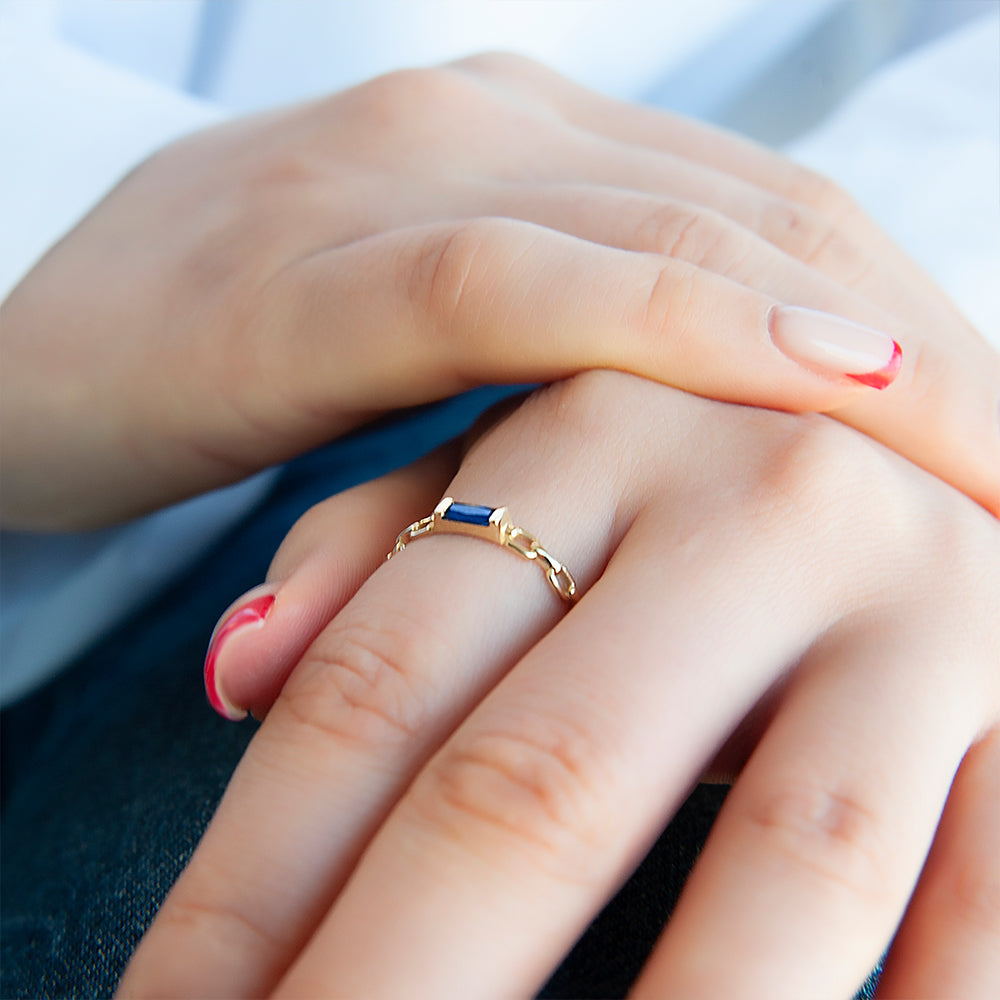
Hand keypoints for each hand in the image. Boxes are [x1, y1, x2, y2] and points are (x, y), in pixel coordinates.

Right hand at [2, 54, 997, 528]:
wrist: (16, 347)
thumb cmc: (214, 370)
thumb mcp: (418, 367)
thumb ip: (546, 387)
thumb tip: (683, 486)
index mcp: (518, 154)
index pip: (767, 227)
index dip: (908, 330)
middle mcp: (481, 131)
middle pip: (766, 226)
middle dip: (923, 347)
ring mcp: (396, 180)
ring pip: (679, 236)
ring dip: (856, 347)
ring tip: (997, 449)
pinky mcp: (308, 268)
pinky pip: (525, 288)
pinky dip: (684, 330)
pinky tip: (827, 386)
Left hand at [119, 370, 999, 998]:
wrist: (911, 420)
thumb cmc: (675, 475)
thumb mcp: (521, 466)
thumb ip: (381, 548)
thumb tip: (228, 669)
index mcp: (587, 430)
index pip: (373, 687)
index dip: (251, 886)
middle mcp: (752, 494)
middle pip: (528, 788)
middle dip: (386, 992)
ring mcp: (918, 589)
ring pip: (773, 868)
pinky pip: (982, 893)